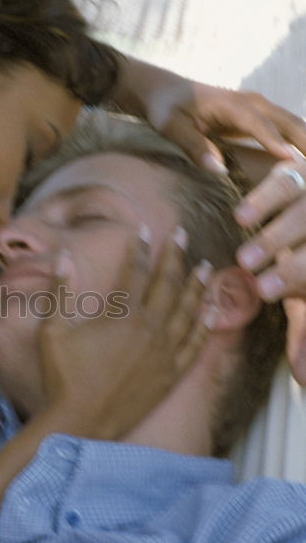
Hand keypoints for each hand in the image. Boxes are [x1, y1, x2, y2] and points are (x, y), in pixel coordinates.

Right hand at [37, 229, 210, 439]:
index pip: (135, 272)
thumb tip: (62, 255)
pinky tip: (211, 313)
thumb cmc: (62, 377)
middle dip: (174, 256)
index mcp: (122, 316)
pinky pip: (195, 345)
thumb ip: (59, 290)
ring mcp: (164, 354)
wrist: (80, 422)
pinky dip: (204, 326)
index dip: (139, 249)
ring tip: (205, 267)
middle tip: (181, 234)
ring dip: (197, 286)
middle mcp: (150, 330)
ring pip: (188, 311)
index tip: (142, 230)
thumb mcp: (52, 330)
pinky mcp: (170, 375)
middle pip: (167, 284)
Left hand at [114, 56, 305, 171]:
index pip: (259, 124)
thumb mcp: (170, 127)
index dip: (275, 142)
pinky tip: (304, 163)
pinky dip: (299, 142)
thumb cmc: (166, 108)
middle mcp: (251, 103)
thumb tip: (218, 169)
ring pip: (292, 125)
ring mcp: (258, 109)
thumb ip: (193, 146)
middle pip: (287, 121)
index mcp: (232, 104)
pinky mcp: (257, 119)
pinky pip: (285, 130)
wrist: (166, 91)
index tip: (291, 162)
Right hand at [235, 155, 305, 382]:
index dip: (297, 276)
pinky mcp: (303, 167)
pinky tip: (243, 218)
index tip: (265, 291)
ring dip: (277, 232)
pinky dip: (267, 195)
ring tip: (246, 256)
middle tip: (254, 276)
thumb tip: (303, 375)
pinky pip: (290, 175)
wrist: (303, 225)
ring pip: (305, 201)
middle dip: (290, 257)